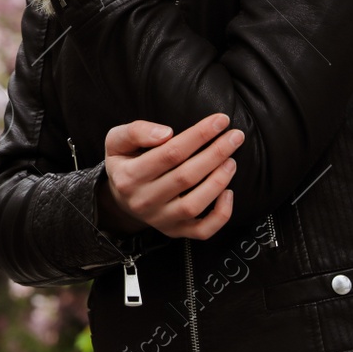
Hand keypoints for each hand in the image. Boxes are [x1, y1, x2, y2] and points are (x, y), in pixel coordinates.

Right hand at [95, 113, 242, 240]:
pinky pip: (202, 230)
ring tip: (232, 161)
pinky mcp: (174, 231)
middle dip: (216, 153)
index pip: (169, 153)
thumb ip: (136, 131)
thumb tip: (166, 133)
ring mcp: (160, 219)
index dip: (198, 135)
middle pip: (186, 177)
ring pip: (195, 204)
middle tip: (235, 136)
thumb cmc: (124, 162)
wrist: (120, 197)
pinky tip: (229, 193)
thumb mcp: (117, 140)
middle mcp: (144, 200)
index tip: (220, 121)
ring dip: (218, 180)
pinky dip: (220, 214)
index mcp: (129, 176)